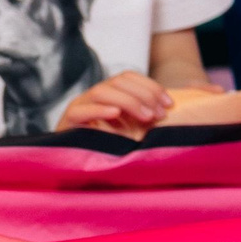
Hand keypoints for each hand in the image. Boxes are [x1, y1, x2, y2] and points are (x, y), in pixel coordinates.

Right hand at [57, 71, 179, 138]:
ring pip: (101, 92)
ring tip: (147, 118)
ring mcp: (79, 106)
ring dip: (128, 102)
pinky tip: (115, 114)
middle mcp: (93, 97)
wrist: (81, 164)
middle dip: (144, 95)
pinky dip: (99, 110)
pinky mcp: (68, 122)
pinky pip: (80, 111)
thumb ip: (149, 115)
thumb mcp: (136, 127)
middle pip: (118, 82)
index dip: (151, 86)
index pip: (128, 77)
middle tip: (160, 114)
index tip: (169, 104)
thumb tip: (172, 105)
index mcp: (109, 93)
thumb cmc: (114, 145)